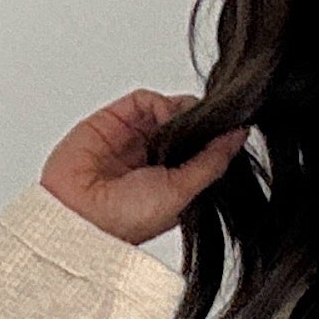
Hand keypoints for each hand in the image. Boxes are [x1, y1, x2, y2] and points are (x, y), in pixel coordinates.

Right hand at [41, 89, 246, 248]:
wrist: (80, 214)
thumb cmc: (126, 219)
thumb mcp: (183, 193)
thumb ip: (212, 162)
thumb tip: (238, 136)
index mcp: (175, 182)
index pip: (203, 149)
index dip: (216, 137)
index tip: (232, 129)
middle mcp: (156, 159)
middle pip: (188, 125)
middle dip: (200, 121)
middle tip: (209, 124)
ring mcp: (135, 138)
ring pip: (168, 109)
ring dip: (181, 110)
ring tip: (182, 126)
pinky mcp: (116, 120)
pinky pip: (144, 100)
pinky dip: (160, 102)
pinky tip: (164, 116)